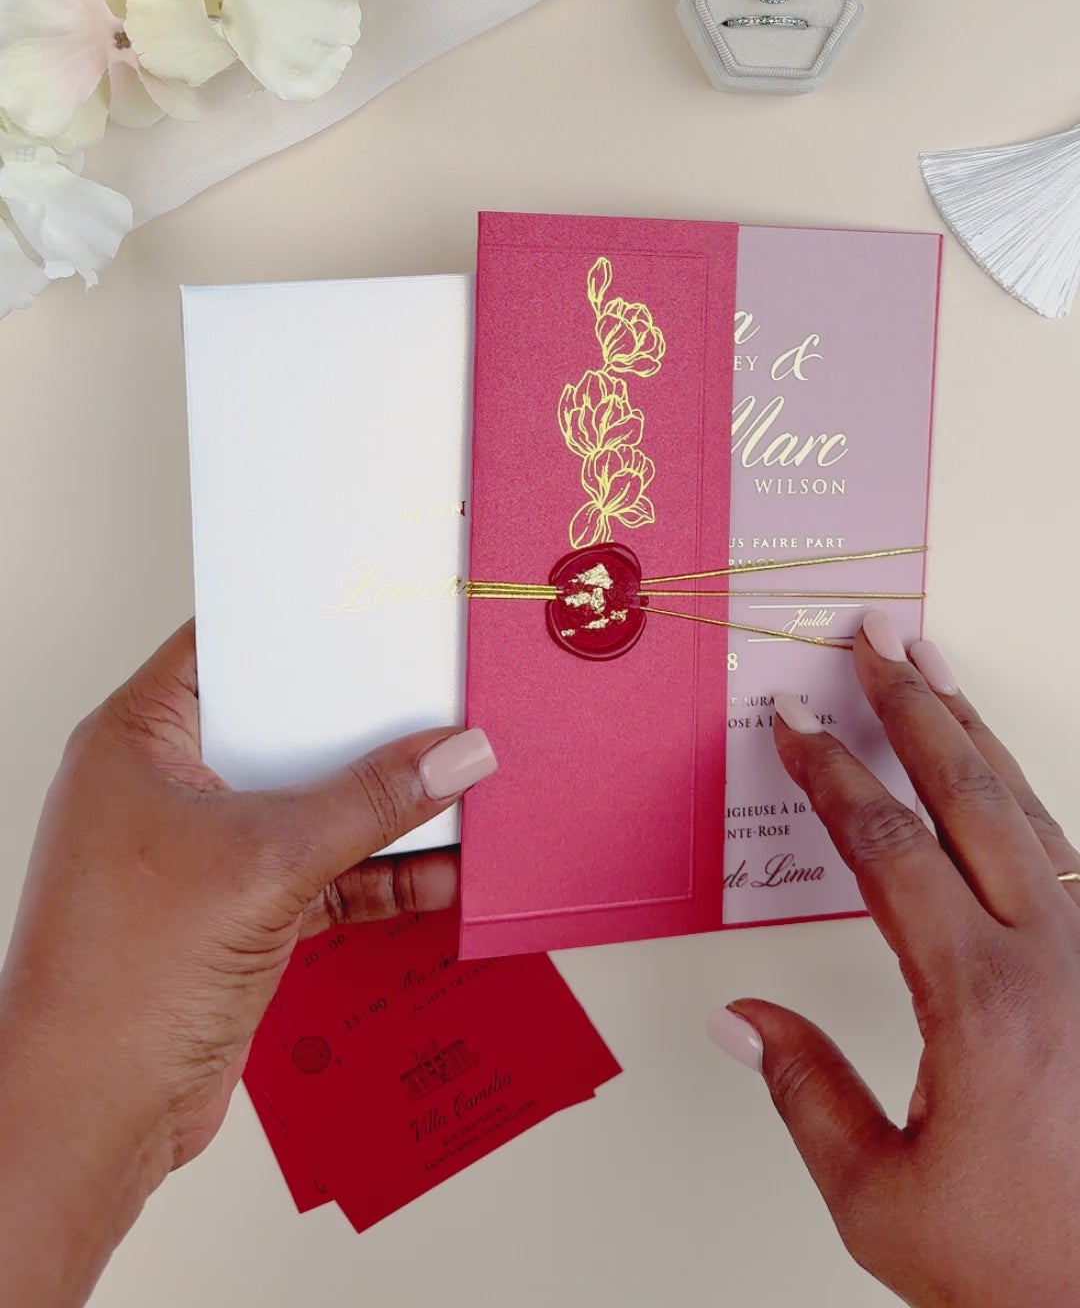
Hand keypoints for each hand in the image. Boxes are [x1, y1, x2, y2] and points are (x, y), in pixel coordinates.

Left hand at [0, 622, 495, 1305]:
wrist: (89, 1119)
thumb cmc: (116, 983)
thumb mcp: (265, 865)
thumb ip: (369, 805)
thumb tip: (453, 757)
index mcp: (140, 738)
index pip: (234, 645)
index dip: (309, 623)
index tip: (386, 608)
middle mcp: (167, 783)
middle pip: (286, 726)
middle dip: (367, 721)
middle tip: (443, 693)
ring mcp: (202, 850)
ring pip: (311, 801)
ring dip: (384, 804)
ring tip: (464, 781)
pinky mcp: (235, 911)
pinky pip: (322, 870)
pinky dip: (378, 873)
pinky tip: (441, 870)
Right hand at [709, 620, 1079, 1307]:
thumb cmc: (1022, 1266)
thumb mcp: (882, 1199)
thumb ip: (805, 1094)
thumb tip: (740, 1017)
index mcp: (984, 1002)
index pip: (890, 849)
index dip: (834, 774)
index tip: (795, 721)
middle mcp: (1056, 960)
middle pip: (971, 794)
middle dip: (914, 705)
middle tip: (876, 638)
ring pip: (1030, 810)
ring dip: (973, 731)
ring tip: (933, 670)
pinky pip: (1067, 851)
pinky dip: (1020, 793)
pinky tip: (999, 777)